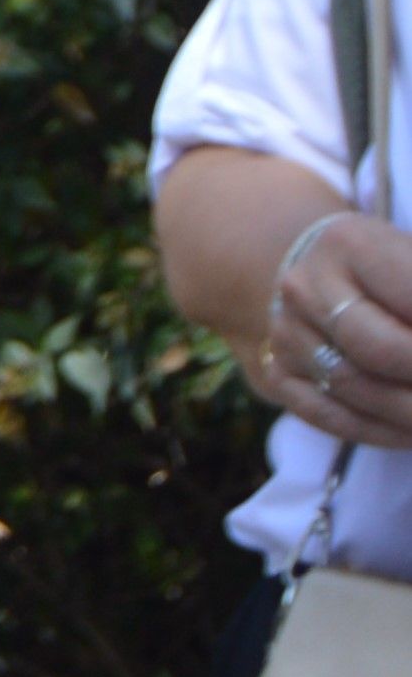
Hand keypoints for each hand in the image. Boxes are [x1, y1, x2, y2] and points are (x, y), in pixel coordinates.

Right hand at [265, 211, 411, 446]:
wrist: (311, 272)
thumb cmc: (391, 268)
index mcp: (350, 244)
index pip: (410, 300)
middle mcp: (305, 286)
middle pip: (378, 350)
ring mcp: (285, 333)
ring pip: (352, 388)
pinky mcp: (277, 374)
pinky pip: (328, 416)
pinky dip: (381, 433)